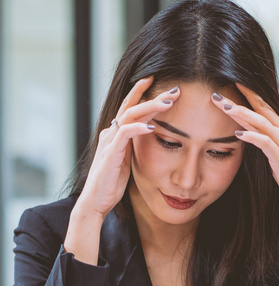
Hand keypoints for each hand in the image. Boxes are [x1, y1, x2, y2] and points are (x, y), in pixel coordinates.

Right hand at [77, 77, 179, 219]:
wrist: (97, 201)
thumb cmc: (112, 184)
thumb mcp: (127, 161)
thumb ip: (134, 147)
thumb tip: (147, 137)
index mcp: (116, 134)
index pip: (130, 107)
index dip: (143, 93)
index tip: (161, 84)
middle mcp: (111, 133)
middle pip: (131, 106)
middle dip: (151, 94)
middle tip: (173, 89)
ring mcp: (110, 142)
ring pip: (129, 115)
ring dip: (149, 107)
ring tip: (168, 102)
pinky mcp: (111, 153)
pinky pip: (124, 134)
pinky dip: (138, 128)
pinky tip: (151, 126)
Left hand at [211, 83, 278, 224]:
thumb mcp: (276, 156)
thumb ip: (265, 142)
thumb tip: (248, 133)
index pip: (263, 107)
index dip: (247, 95)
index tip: (229, 84)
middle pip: (260, 110)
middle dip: (239, 99)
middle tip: (218, 93)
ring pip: (261, 123)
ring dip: (241, 114)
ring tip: (224, 107)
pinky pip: (265, 143)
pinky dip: (251, 137)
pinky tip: (237, 134)